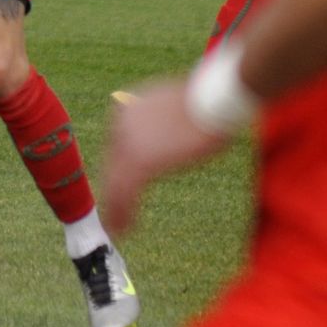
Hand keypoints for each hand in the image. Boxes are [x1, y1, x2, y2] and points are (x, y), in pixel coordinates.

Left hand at [100, 79, 230, 237]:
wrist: (214, 97)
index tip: (118, 189)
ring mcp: (128, 142)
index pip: (117, 146)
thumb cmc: (208, 101)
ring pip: (114, 182)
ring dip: (115, 209)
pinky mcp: (140, 161)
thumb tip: (167, 137)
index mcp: (129, 108)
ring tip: (117, 229)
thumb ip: (162, 123)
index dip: (117, 170)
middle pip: (111, 164)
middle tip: (112, 215)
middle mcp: (122, 124)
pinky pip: (124, 192)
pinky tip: (124, 229)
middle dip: (112, 191)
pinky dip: (122, 213)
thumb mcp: (174, 107)